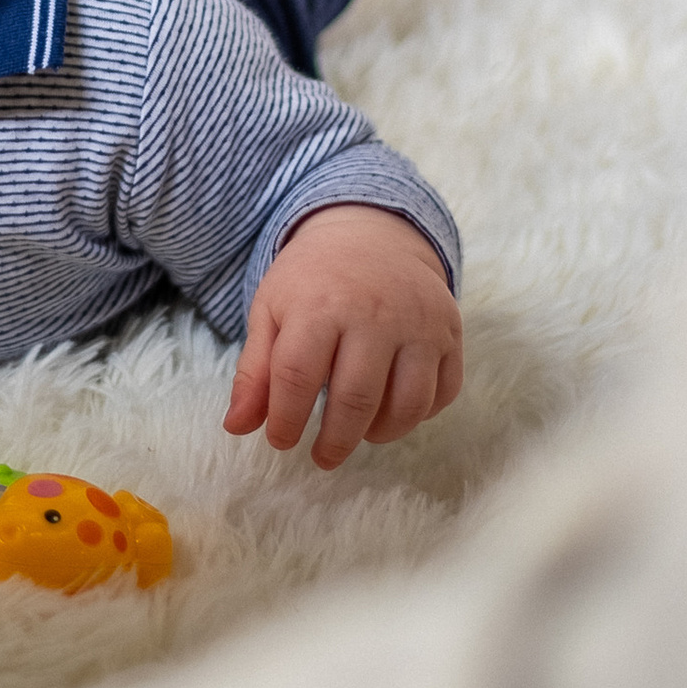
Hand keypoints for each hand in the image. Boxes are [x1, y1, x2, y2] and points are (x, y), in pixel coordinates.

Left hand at [225, 205, 462, 470]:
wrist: (371, 232)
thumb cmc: (313, 280)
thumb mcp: (271, 311)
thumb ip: (254, 371)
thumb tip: (236, 428)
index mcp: (319, 305)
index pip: (298, 378)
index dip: (286, 420)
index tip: (281, 440)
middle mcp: (375, 314)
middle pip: (356, 400)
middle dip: (335, 442)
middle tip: (322, 456)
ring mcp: (419, 323)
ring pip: (407, 405)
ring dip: (380, 433)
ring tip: (358, 432)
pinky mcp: (450, 332)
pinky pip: (443, 393)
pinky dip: (419, 416)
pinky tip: (393, 411)